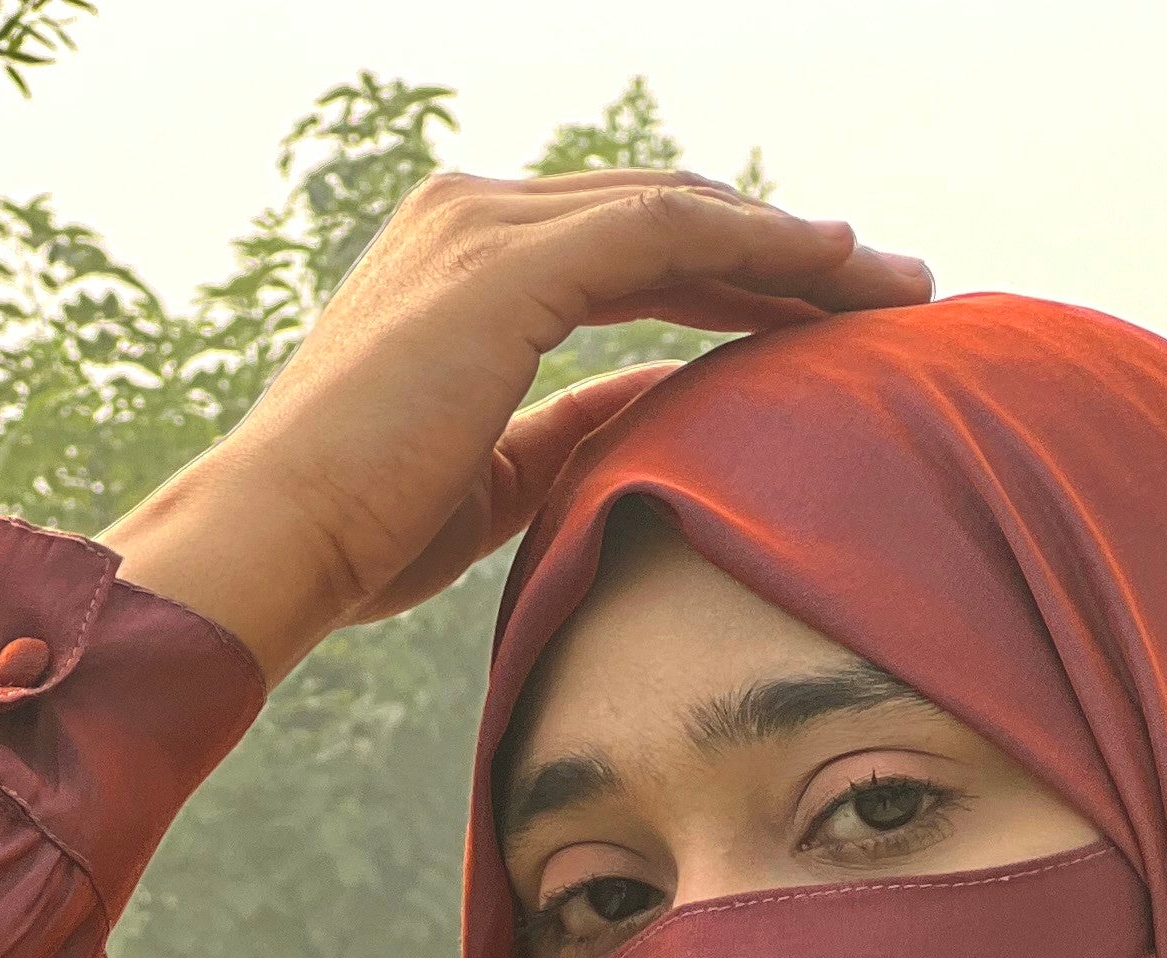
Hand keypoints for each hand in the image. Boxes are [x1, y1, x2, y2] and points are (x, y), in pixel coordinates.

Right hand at [101, 171, 931, 677]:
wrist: (275, 538)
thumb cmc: (361, 529)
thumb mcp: (496, 471)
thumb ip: (574, 423)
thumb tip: (663, 408)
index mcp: (464, 259)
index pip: (631, 244)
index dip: (735, 271)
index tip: (822, 313)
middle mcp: (474, 214)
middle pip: (668, 210)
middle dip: (785, 245)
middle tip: (890, 287)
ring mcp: (487, 227)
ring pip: (681, 209)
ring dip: (797, 243)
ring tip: (891, 284)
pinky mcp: (509, 265)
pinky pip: (666, 232)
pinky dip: (755, 242)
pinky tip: (830, 264)